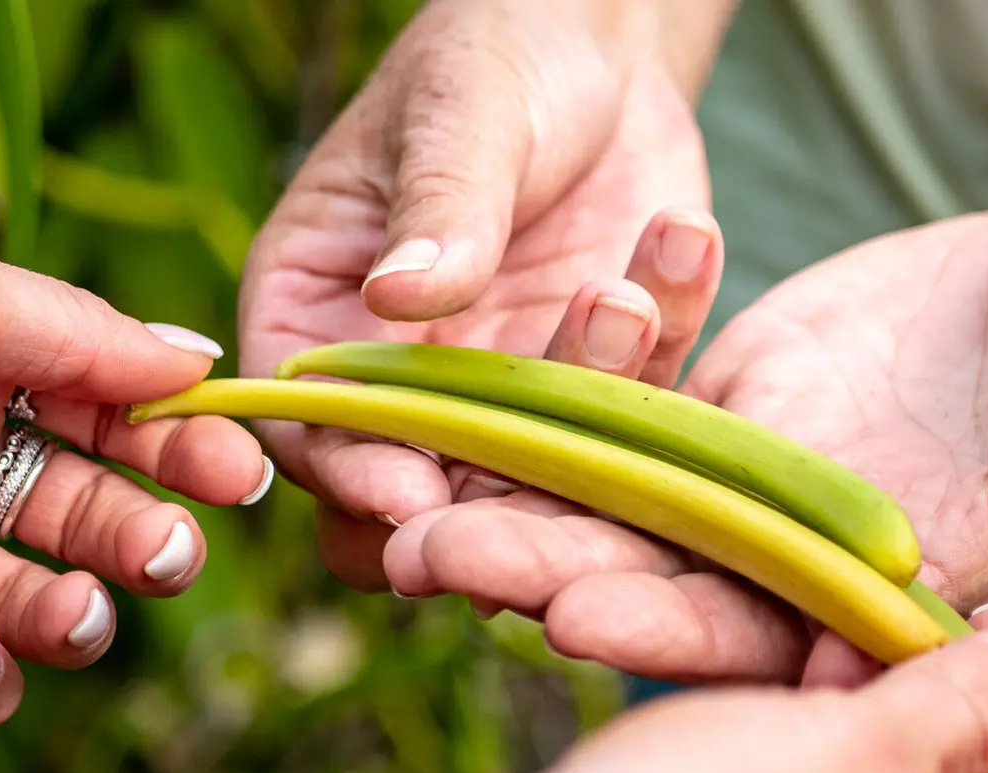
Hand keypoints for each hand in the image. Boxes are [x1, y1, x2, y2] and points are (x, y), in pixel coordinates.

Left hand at [0, 219, 269, 729]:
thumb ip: (72, 332)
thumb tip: (195, 355)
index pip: (100, 403)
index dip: (175, 440)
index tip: (238, 473)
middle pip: (80, 506)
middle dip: (142, 534)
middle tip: (173, 554)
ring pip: (25, 599)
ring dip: (77, 614)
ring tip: (73, 613)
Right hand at [237, 0, 719, 590]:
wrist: (602, 54)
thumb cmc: (492, 60)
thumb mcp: (458, 114)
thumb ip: (436, 205)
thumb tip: (398, 297)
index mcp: (318, 309)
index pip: (307, 420)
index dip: (346, 466)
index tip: (404, 486)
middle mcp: (400, 375)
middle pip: (408, 487)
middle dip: (471, 503)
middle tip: (526, 480)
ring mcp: (500, 394)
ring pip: (527, 478)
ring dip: (582, 415)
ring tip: (621, 295)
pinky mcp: (595, 387)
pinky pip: (629, 412)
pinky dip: (661, 349)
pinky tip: (679, 244)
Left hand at [385, 190, 987, 682]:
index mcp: (917, 564)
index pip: (796, 616)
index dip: (700, 621)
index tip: (588, 615)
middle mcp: (818, 562)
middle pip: (676, 589)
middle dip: (560, 581)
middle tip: (433, 560)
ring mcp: (756, 507)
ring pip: (623, 532)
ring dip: (516, 527)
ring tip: (396, 511)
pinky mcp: (712, 445)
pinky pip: (612, 456)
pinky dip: (536, 454)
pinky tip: (443, 445)